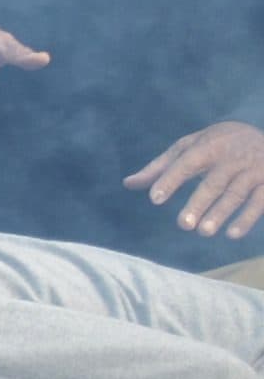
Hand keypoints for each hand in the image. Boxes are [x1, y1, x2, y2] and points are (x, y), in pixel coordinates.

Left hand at [126, 121, 263, 242]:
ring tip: (203, 232)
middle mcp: (233, 157)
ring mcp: (254, 170)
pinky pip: (261, 201)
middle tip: (183, 225)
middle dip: (199, 203)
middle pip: (214, 182)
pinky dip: (247, 218)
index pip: (187, 162)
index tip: (155, 198)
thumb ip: (162, 166)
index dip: (171, 178)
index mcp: (210, 146)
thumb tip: (127, 184)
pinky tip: (232, 234)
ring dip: (221, 213)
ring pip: (237, 193)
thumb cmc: (220, 144)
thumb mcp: (192, 146)